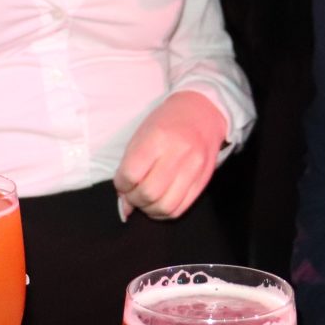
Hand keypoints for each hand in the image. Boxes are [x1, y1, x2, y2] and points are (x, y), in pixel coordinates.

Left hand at [114, 91, 225, 219]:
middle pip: (148, 193)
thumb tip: (124, 205)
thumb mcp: (142, 135)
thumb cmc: (166, 122)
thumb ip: (129, 168)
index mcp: (158, 138)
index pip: (131, 174)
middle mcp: (178, 154)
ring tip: (145, 200)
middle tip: (132, 193)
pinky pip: (180, 209)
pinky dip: (164, 213)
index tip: (122, 183)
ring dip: (148, 209)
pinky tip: (158, 204)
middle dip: (134, 199)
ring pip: (165, 206)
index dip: (121, 185)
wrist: (202, 112)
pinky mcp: (203, 181)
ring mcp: (194, 169)